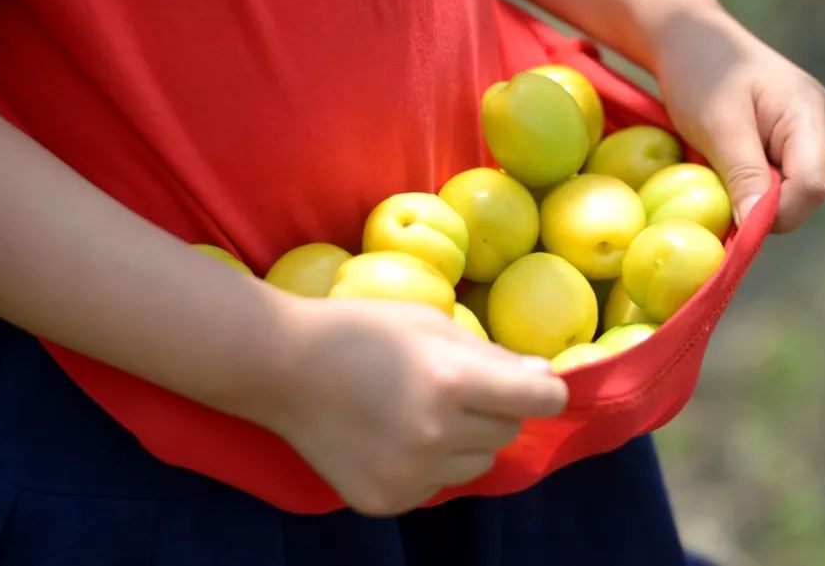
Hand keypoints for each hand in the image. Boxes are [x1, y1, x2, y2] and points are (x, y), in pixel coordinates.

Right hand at [259, 298, 568, 515]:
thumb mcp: (430, 324)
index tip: (533, 385)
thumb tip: (544, 377)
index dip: (544, 390)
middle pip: (509, 432)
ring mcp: (410, 474)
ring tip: (421, 410)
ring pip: (478, 463)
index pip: (540, 401)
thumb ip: (491, 355)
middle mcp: (437, 434)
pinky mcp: (387, 499)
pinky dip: (430, 464)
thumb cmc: (359, 331)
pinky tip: (392, 436)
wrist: (281, 368)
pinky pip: (438, 485)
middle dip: (496, 409)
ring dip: (466, 439)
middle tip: (455, 386)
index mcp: (452, 381)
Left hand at [650, 4, 824, 231]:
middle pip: (802, 193)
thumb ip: (743, 174)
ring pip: (785, 189)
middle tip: (714, 187)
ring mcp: (807, 134)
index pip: (812, 187)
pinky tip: (721, 161)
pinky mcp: (788, 140)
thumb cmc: (701, 73)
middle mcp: (821, 127)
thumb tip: (757, 228)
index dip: (775, 213)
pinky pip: (774, 176)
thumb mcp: (718, 126)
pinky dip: (745, 181)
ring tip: (715, 164)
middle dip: (759, 203)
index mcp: (811, 115)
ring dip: (749, 192)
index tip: (731, 218)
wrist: (691, 38)